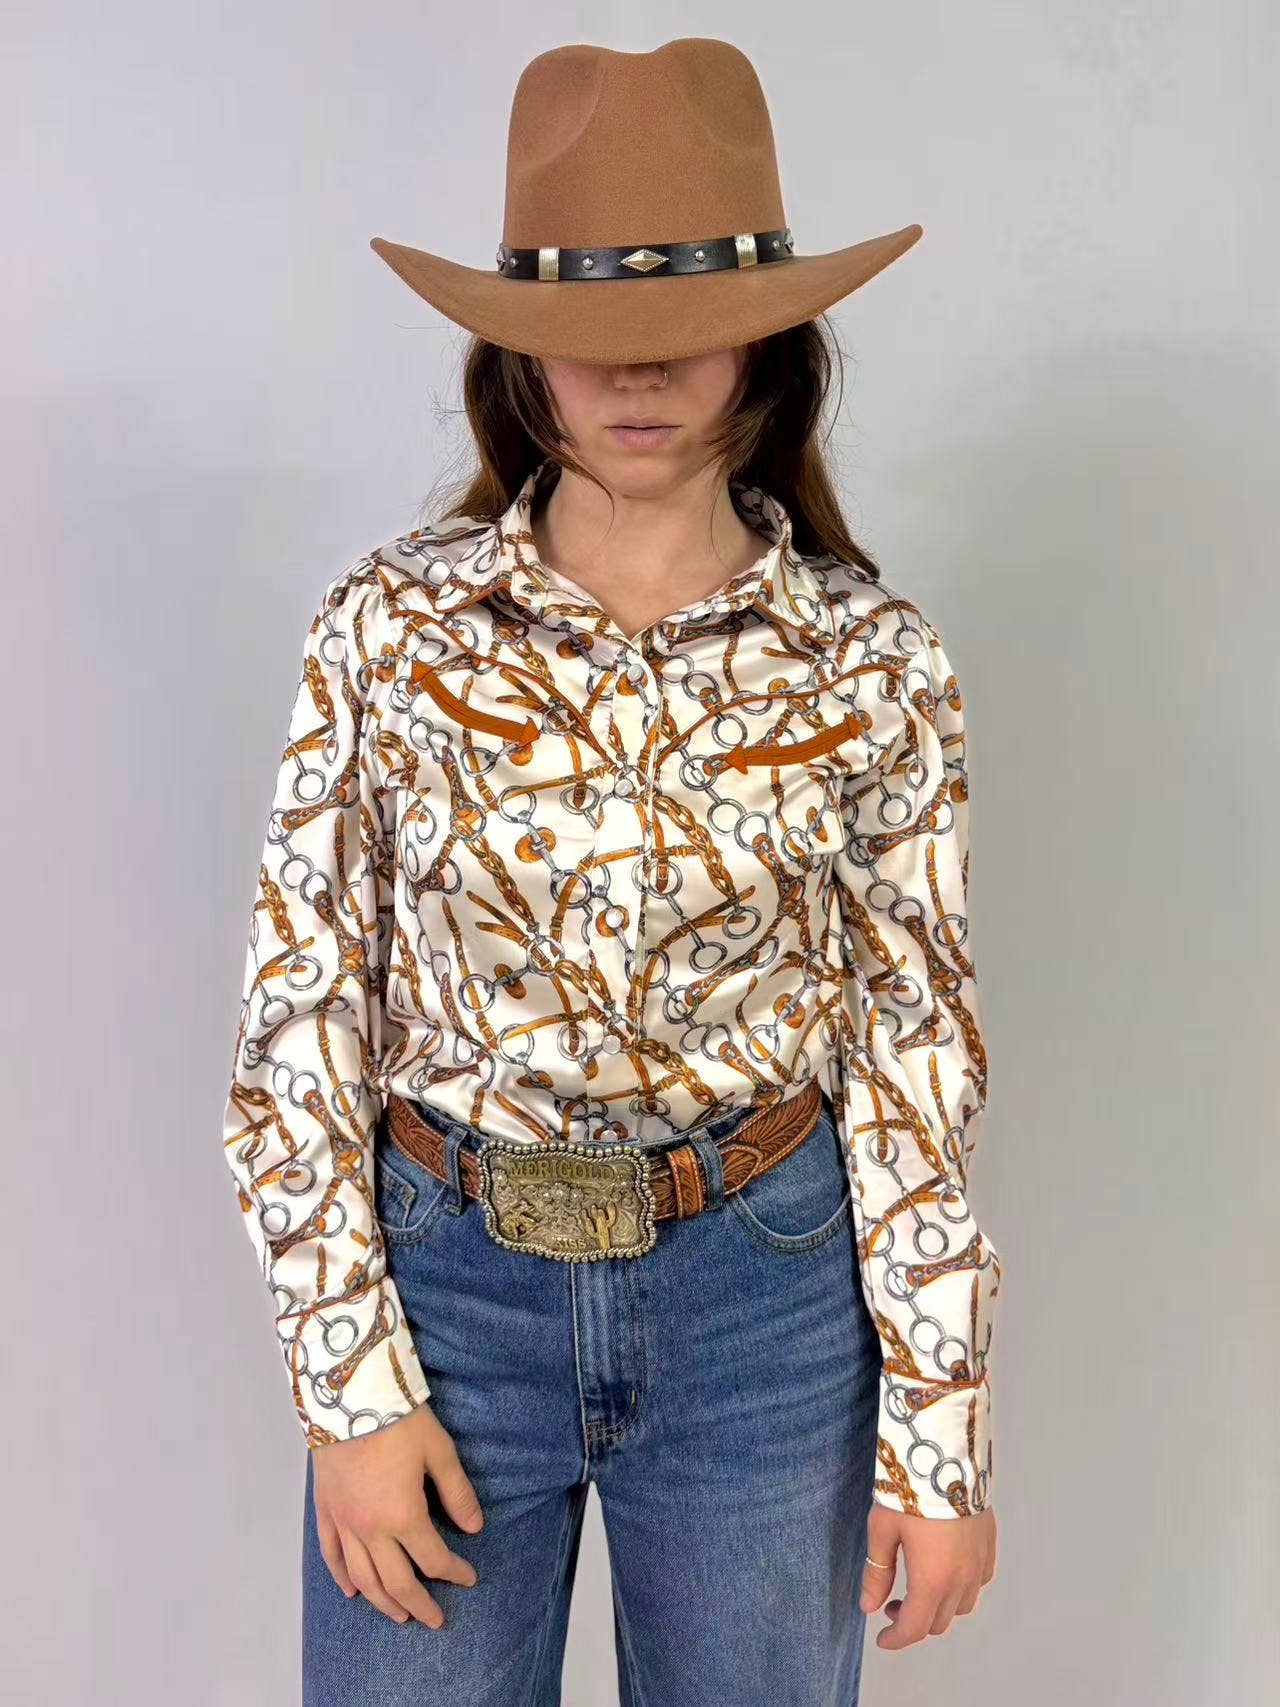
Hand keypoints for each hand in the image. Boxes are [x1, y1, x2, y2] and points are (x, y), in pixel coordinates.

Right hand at [312, 1401, 484, 1627]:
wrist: (348, 1394)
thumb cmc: (398, 1419)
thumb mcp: (439, 1451)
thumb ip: (457, 1493)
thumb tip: (474, 1527)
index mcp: (403, 1516)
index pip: (433, 1559)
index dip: (454, 1572)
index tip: (469, 1577)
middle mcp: (371, 1529)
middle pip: (396, 1581)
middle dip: (418, 1604)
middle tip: (434, 1620)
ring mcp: (344, 1522)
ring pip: (363, 1577)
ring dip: (382, 1601)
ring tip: (399, 1615)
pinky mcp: (326, 1510)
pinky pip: (332, 1554)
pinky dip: (342, 1577)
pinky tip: (352, 1591)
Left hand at [859, 1504, 996, 1647]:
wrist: (947, 1455)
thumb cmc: (909, 1490)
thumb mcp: (882, 1529)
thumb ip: (877, 1572)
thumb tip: (869, 1606)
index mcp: (931, 1580)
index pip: (914, 1628)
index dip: (895, 1639)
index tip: (882, 1638)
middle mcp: (960, 1580)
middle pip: (937, 1622)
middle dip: (913, 1621)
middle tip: (892, 1603)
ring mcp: (978, 1565)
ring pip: (961, 1607)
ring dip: (938, 1607)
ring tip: (918, 1587)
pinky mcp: (989, 1548)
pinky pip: (978, 1583)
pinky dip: (960, 1588)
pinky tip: (945, 1569)